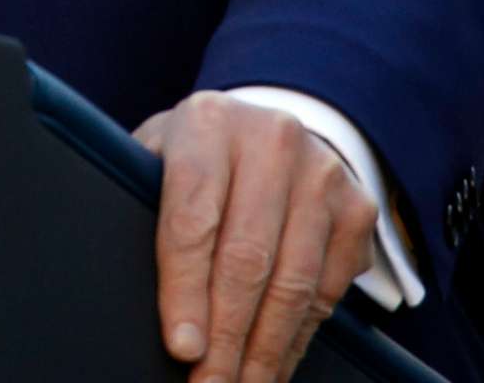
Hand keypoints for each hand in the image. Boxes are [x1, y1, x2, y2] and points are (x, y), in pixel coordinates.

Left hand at [134, 90, 378, 382]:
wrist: (268, 131)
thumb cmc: (194, 157)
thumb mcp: (155, 158)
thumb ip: (142, 206)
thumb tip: (127, 293)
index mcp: (208, 123)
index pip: (194, 219)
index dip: (185, 290)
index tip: (182, 347)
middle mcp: (271, 140)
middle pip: (247, 259)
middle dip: (226, 337)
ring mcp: (322, 173)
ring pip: (293, 283)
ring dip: (264, 350)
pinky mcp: (356, 209)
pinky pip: (327, 291)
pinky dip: (297, 337)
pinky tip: (272, 362)